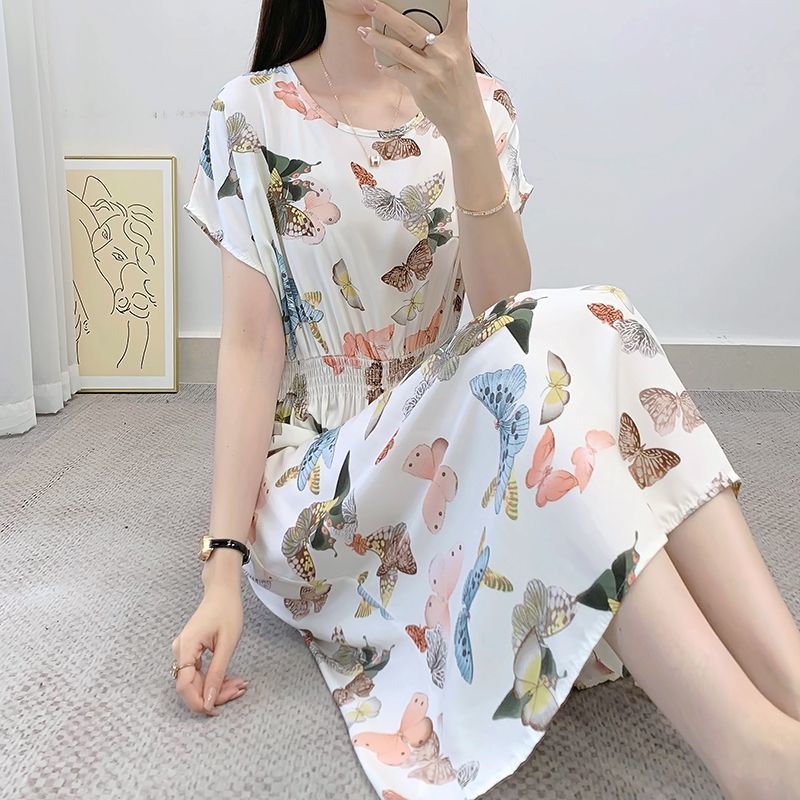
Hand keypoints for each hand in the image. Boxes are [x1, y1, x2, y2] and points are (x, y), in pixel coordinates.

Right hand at [171, 567, 246, 715]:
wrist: (222, 591)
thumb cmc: (227, 610)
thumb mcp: (227, 643)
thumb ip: (218, 672)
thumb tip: (210, 701)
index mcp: (185, 648)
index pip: (184, 686)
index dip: (199, 702)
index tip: (218, 710)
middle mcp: (179, 652)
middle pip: (191, 685)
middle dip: (215, 693)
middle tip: (239, 689)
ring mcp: (184, 652)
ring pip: (197, 681)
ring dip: (217, 686)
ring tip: (239, 684)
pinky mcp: (190, 652)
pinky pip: (200, 672)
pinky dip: (215, 677)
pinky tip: (231, 678)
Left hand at [358, 0, 485, 145]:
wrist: (465, 120)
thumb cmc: (461, 90)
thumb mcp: (461, 60)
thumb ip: (445, 43)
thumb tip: (423, 33)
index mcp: (458, 42)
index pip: (459, 9)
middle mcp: (445, 53)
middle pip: (411, 27)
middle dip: (386, 13)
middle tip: (370, 3)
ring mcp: (431, 70)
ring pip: (397, 49)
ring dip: (377, 39)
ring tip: (363, 32)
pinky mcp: (420, 86)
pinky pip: (396, 72)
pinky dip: (386, 67)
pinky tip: (380, 63)